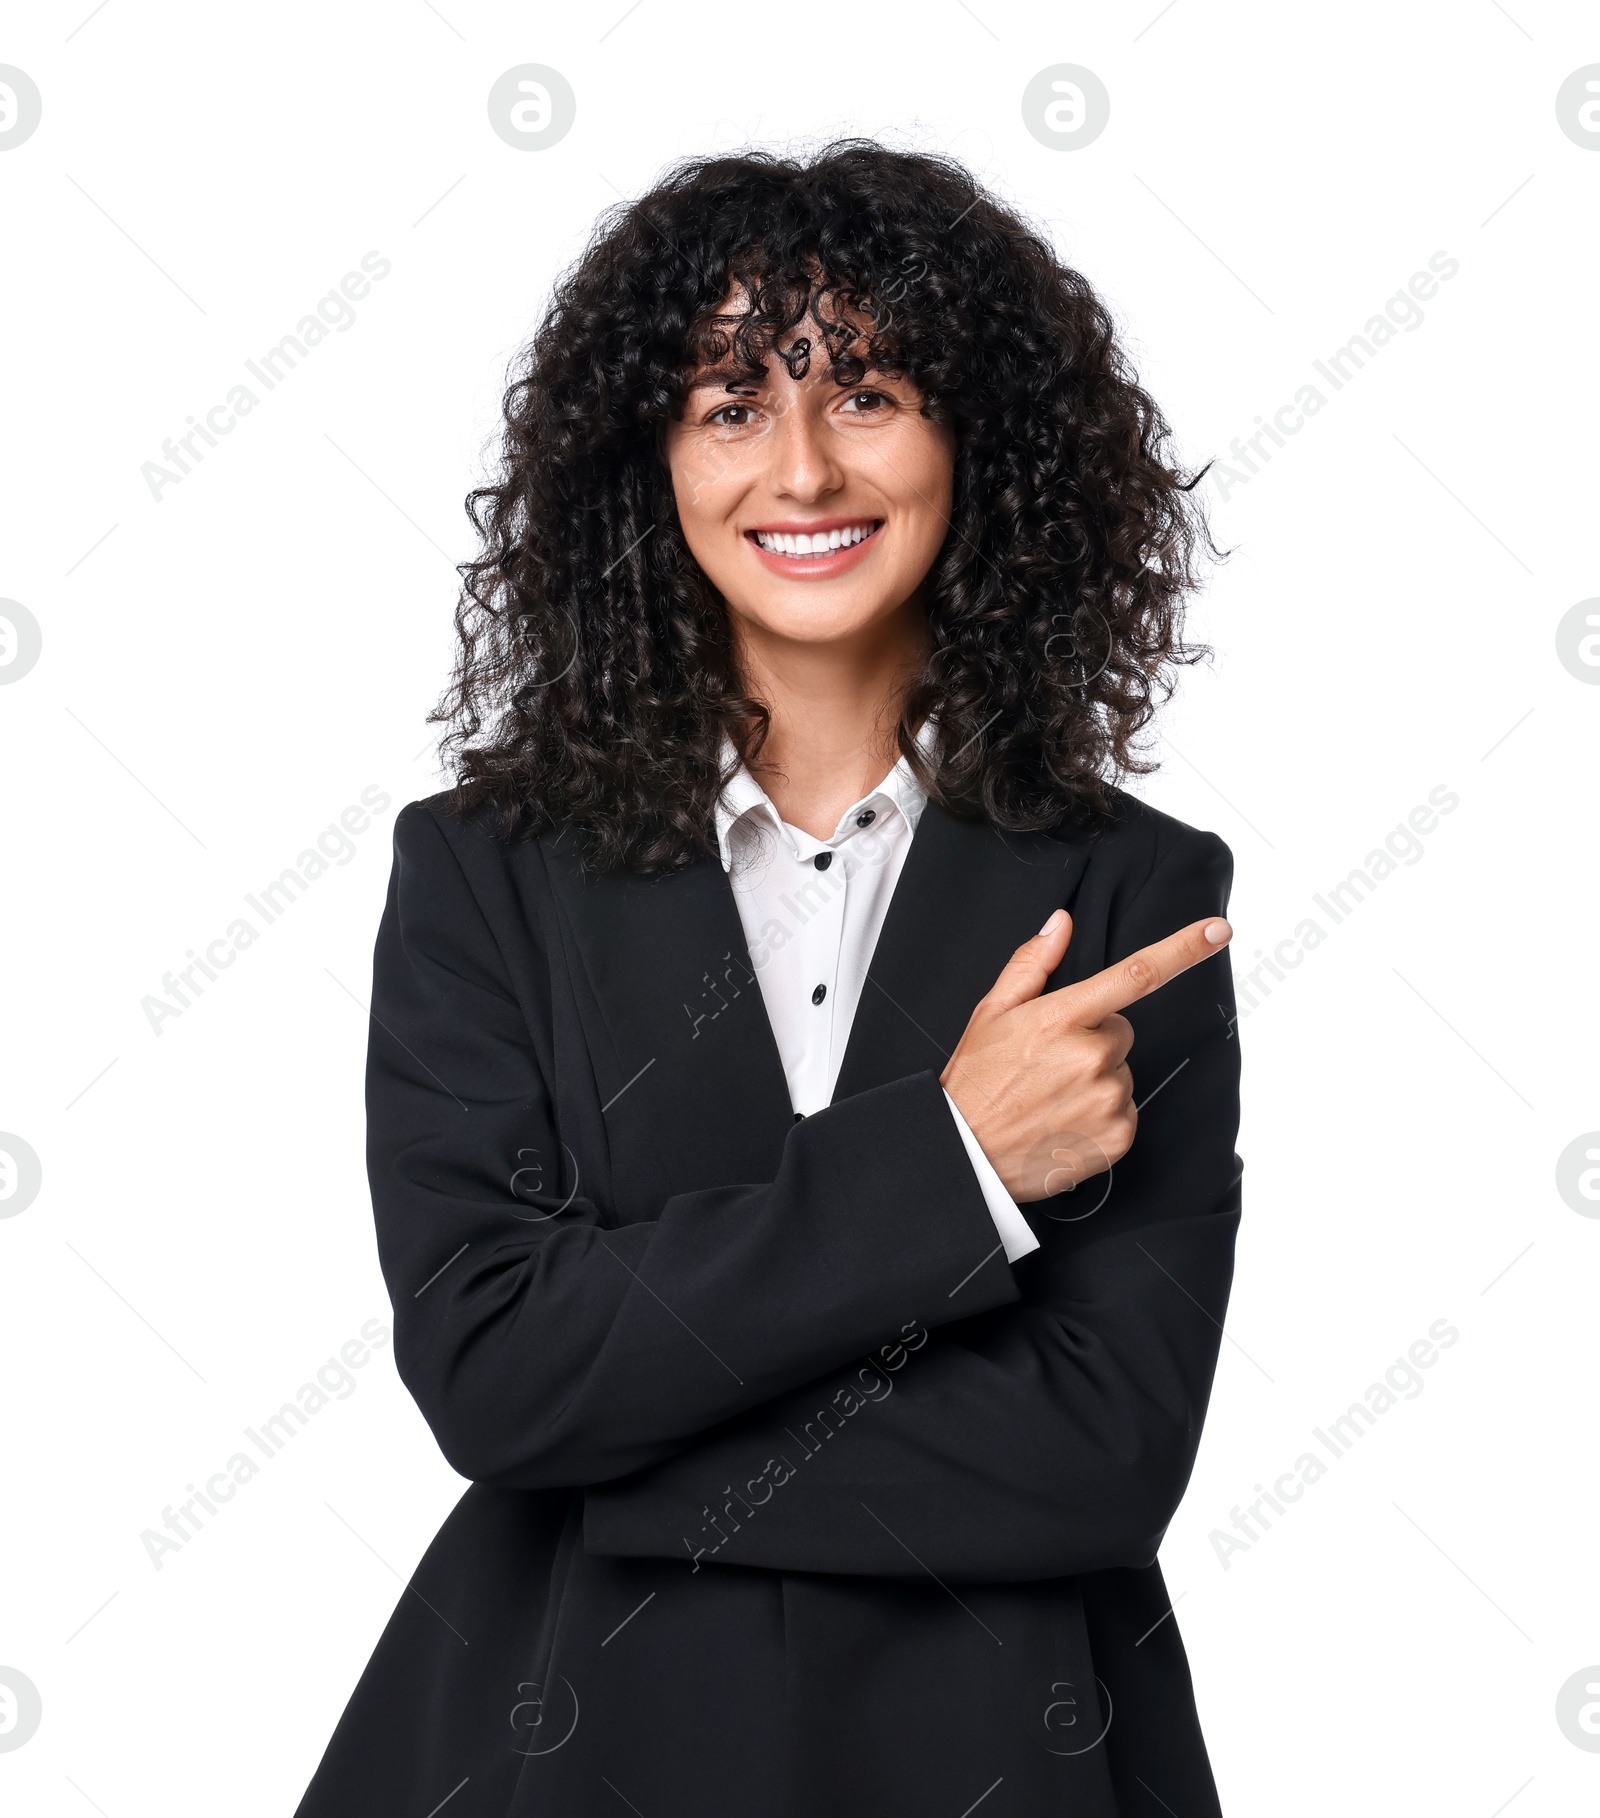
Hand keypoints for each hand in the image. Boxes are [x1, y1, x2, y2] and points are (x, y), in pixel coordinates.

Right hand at [940, 907, 1231, 1203]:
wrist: (967, 1155)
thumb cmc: (975, 1080)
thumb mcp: (992, 1012)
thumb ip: (1032, 963)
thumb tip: (1060, 923)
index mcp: (1061, 1017)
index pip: (1136, 974)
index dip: (1183, 949)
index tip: (1218, 930)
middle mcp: (1091, 1056)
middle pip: (1120, 1031)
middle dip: (1093, 1039)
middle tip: (1049, 1064)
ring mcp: (1108, 1098)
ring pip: (1121, 1072)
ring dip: (1096, 1079)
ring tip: (1051, 1097)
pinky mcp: (1118, 1135)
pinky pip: (1125, 1110)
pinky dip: (1102, 1114)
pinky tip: (1064, 1120)